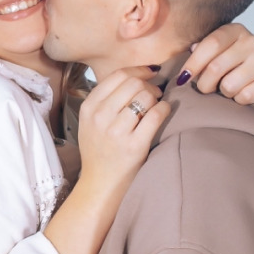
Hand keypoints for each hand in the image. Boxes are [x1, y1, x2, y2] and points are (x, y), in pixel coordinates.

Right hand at [73, 65, 170, 191]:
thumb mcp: (90, 122)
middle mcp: (100, 117)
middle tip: (155, 93)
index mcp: (89, 107)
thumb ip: (105, 99)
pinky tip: (163, 112)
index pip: (118, 75)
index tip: (149, 73)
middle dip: (149, 85)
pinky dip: (164, 109)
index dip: (138, 70)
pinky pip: (156, 114)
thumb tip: (136, 76)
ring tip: (156, 106)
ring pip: (146, 96)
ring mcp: (117, 132)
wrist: (100, 183)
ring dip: (157, 98)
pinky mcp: (134, 145)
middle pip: (134, 83)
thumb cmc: (99, 150)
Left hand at [177, 23, 253, 105]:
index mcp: (234, 31)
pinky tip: (243, 93)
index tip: (183, 78)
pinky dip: (240, 100)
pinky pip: (246, 96)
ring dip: (224, 93)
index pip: (211, 44)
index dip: (193, 63)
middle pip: (216, 67)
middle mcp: (252, 41)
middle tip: (206, 88)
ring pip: (229, 85)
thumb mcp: (215, 55)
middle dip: (205, 84)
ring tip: (228, 89)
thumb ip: (200, 51)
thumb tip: (190, 49)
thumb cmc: (232, 67)